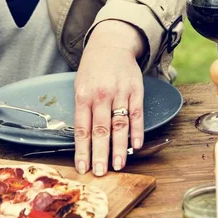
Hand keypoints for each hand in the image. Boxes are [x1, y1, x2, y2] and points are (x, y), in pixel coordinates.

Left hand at [73, 21, 145, 175]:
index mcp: (84, 95)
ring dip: (119, 148)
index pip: (82, 128)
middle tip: (101, 173)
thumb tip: (83, 140)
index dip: (83, 150)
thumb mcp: (80, 85)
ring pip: (120, 125)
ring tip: (118, 165)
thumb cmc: (93, 68)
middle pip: (101, 130)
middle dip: (100, 154)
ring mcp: (120, 92)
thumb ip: (83, 110)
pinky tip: (136, 145)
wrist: (111, 43)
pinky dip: (137, 131)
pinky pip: (137, 114)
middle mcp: (102, 95)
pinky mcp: (136, 90)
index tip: (83, 168)